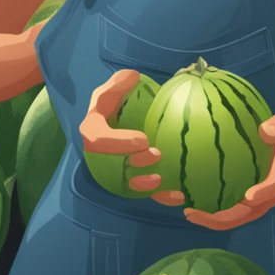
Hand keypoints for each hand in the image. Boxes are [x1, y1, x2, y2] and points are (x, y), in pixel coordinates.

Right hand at [79, 68, 183, 206]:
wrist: (120, 118)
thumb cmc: (116, 101)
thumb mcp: (112, 88)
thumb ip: (119, 83)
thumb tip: (133, 78)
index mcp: (94, 130)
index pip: (99, 140)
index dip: (118, 144)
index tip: (143, 139)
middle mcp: (100, 154)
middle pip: (112, 166)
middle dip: (134, 164)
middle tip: (156, 155)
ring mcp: (115, 168)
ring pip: (126, 184)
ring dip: (143, 186)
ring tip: (161, 180)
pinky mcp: (132, 178)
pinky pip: (145, 191)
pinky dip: (161, 196)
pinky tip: (179, 197)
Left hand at [184, 108, 274, 229]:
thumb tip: (264, 130)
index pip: (274, 187)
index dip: (263, 193)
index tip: (249, 197)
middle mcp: (272, 193)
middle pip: (248, 213)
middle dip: (221, 218)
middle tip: (193, 213)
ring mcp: (262, 197)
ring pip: (238, 215)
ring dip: (213, 219)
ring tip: (188, 213)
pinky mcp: (253, 194)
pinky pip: (233, 205)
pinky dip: (214, 207)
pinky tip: (193, 199)